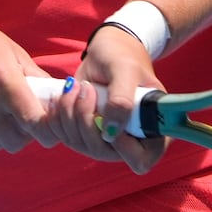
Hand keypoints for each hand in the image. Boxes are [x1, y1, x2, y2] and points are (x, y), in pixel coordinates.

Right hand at [0, 3, 66, 153]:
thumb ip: (33, 74)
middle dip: (24, 135)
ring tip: (0, 112)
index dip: (47, 130)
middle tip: (23, 119)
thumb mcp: (7, 47)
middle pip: (15, 141)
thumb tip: (57, 95)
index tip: (50, 128)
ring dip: (2, 133)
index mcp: (3, 78)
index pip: (35, 122)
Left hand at [38, 25, 168, 173]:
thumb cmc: (124, 58)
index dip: (124, 147)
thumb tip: (111, 132)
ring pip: (79, 144)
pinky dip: (58, 115)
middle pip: (102, 152)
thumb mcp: (126, 71)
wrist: (106, 52)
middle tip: (87, 89)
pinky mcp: (82, 132)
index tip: (110, 118)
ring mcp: (104, 139)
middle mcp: (128, 141)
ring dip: (70, 113)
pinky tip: (65, 94)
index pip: (141, 160)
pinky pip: (63, 135)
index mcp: (152, 130)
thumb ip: (122, 99)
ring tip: (76, 86)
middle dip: (87, 120)